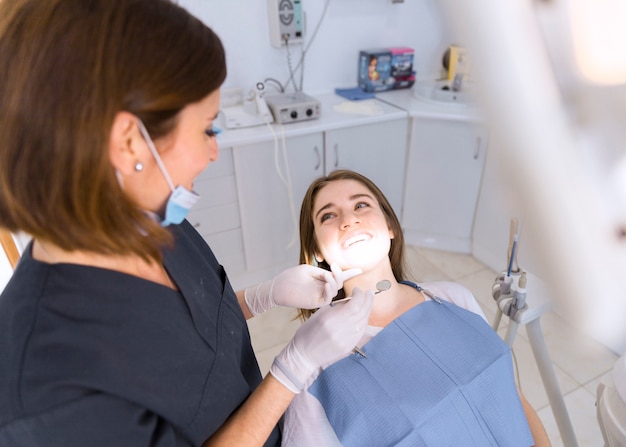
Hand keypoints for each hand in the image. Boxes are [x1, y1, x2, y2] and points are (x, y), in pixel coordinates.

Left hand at [243, 263, 361, 315]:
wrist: (278, 287)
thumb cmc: (291, 277)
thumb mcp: (309, 271)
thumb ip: (322, 273)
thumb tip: (333, 276)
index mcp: (322, 279)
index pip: (339, 277)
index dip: (350, 273)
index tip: (360, 270)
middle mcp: (323, 288)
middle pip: (339, 283)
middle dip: (340, 274)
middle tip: (334, 267)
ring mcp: (319, 295)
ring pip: (335, 290)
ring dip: (334, 281)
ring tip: (327, 275)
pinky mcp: (315, 302)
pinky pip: (328, 298)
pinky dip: (330, 290)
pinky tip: (326, 284)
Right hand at [270, 287, 374, 392]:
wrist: (305, 354)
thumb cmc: (309, 332)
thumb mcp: (320, 314)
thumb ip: (337, 307)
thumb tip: (351, 299)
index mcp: (331, 319)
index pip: (354, 304)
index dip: (359, 294)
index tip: (357, 290)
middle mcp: (341, 329)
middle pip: (362, 312)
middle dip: (367, 300)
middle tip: (368, 293)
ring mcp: (347, 340)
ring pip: (364, 321)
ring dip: (367, 310)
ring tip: (367, 303)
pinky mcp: (349, 346)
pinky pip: (361, 331)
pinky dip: (364, 321)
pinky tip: (362, 315)